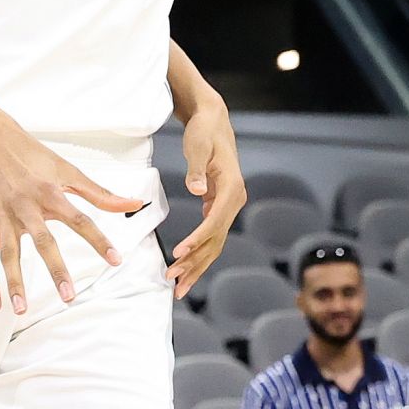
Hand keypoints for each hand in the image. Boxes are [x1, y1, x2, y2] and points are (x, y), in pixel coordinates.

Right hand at [0, 110, 139, 313]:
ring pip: (7, 254)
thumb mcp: (66, 170)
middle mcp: (26, 206)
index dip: (98, 240)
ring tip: (21, 309)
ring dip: (13, 282)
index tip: (115, 260)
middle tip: (68, 296)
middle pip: (42, 242)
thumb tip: (133, 203)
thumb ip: (99, 193)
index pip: (80, 220)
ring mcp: (3, 217)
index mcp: (50, 193)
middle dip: (55, 270)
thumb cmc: (30, 153)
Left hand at [166, 97, 245, 300]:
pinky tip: (186, 271)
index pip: (215, 220)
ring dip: (197, 266)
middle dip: (195, 262)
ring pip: (215, 243)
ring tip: (178, 287)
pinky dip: (198, 255)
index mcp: (232, 186)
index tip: (180, 253)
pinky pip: (211, 237)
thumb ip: (196, 167)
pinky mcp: (220, 207)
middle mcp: (235, 199)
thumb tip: (197, 189)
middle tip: (173, 279)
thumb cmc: (204, 131)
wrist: (213, 121)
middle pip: (216, 239)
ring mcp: (229, 206)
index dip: (198, 238)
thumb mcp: (198, 144)